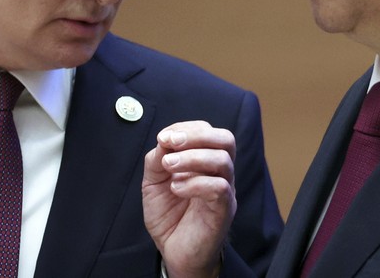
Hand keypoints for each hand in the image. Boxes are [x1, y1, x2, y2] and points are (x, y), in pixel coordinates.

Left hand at [143, 121, 236, 277]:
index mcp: (206, 161)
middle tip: (170, 142)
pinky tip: (176, 188)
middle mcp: (220, 172)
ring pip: (223, 160)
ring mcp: (225, 190)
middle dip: (196, 135)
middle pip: (225, 139)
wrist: (174, 252)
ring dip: (191, 157)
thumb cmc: (169, 216)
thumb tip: (164, 141)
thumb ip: (157, 160)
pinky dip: (195, 183)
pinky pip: (219, 187)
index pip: (208, 131)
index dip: (185, 128)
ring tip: (168, 167)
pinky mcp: (223, 210)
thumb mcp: (154, 182)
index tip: (163, 137)